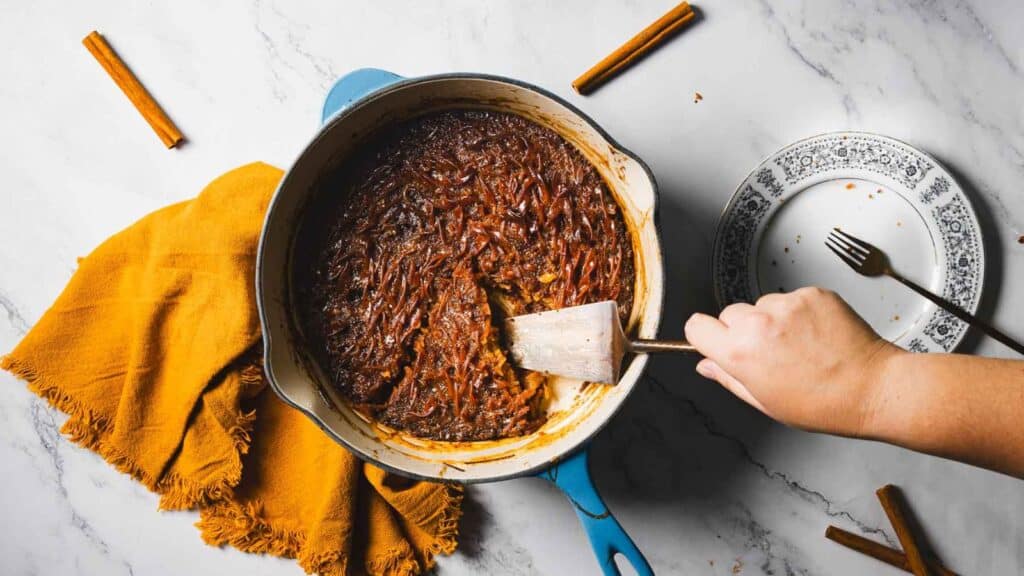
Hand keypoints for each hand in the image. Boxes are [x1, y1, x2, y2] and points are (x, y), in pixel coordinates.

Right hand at [684, 287, 901, 435]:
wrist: (873, 388)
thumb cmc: (823, 404)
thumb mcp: (765, 401)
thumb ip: (728, 378)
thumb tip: (706, 365)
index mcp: (740, 353)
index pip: (697, 326)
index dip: (706, 336)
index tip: (715, 342)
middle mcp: (759, 324)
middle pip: (730, 313)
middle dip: (742, 329)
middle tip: (769, 352)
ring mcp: (787, 306)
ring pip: (762, 305)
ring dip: (772, 320)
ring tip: (800, 345)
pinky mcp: (811, 294)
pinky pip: (791, 299)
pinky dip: (799, 312)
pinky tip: (816, 335)